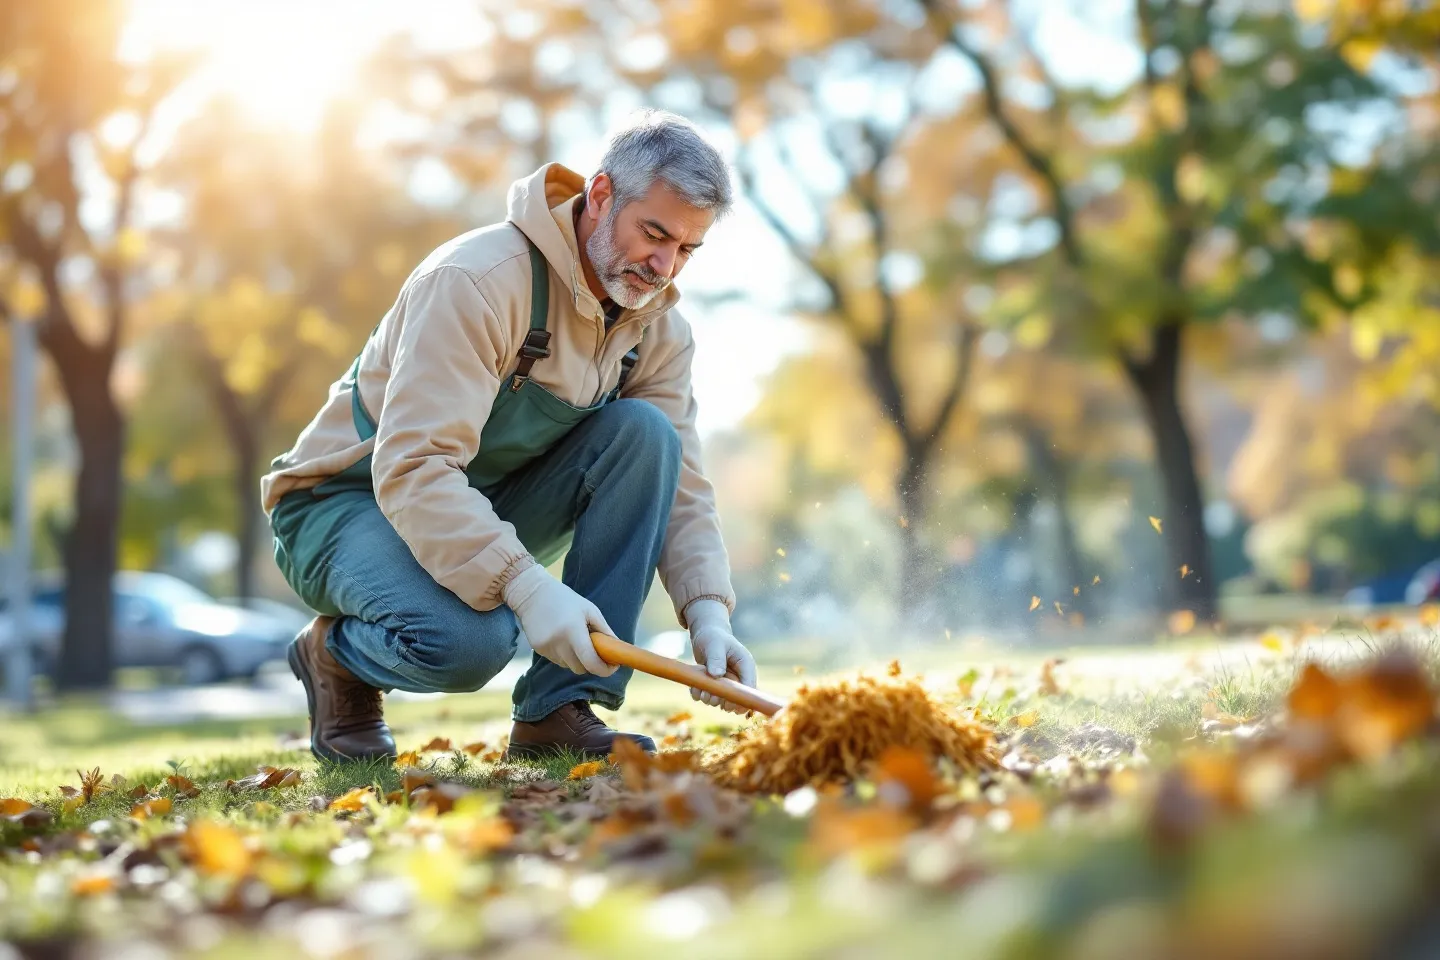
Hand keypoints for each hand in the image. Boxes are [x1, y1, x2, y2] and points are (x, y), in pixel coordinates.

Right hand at [503, 565, 616, 676]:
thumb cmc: (565, 599)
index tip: (613, 666)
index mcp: (573, 630)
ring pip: (568, 665)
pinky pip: (556, 660)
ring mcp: (546, 647)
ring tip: (576, 639)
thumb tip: (618, 649)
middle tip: (598, 653)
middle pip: (580, 668)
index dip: (604, 669)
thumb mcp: (589, 610)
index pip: (590, 662)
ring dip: (576, 659)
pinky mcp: (537, 649)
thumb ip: (604, 630)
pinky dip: (564, 654)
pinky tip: (561, 637)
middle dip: (591, 664)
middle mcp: (558, 642)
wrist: (531, 592)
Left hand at [685, 599, 756, 713]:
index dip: (741, 699)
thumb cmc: (713, 637)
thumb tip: (717, 675)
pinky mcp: (716, 685)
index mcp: (746, 666)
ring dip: (709, 698)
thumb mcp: (715, 644)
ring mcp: (728, 683)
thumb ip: (717, 659)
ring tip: (700, 689)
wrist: (706, 635)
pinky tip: (695, 687)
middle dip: (721, 700)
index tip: (728, 705)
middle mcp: (739, 676)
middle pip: (736, 699)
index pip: (750, 688)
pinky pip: (709, 696)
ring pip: (721, 700)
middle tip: (709, 695)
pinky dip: (700, 695)